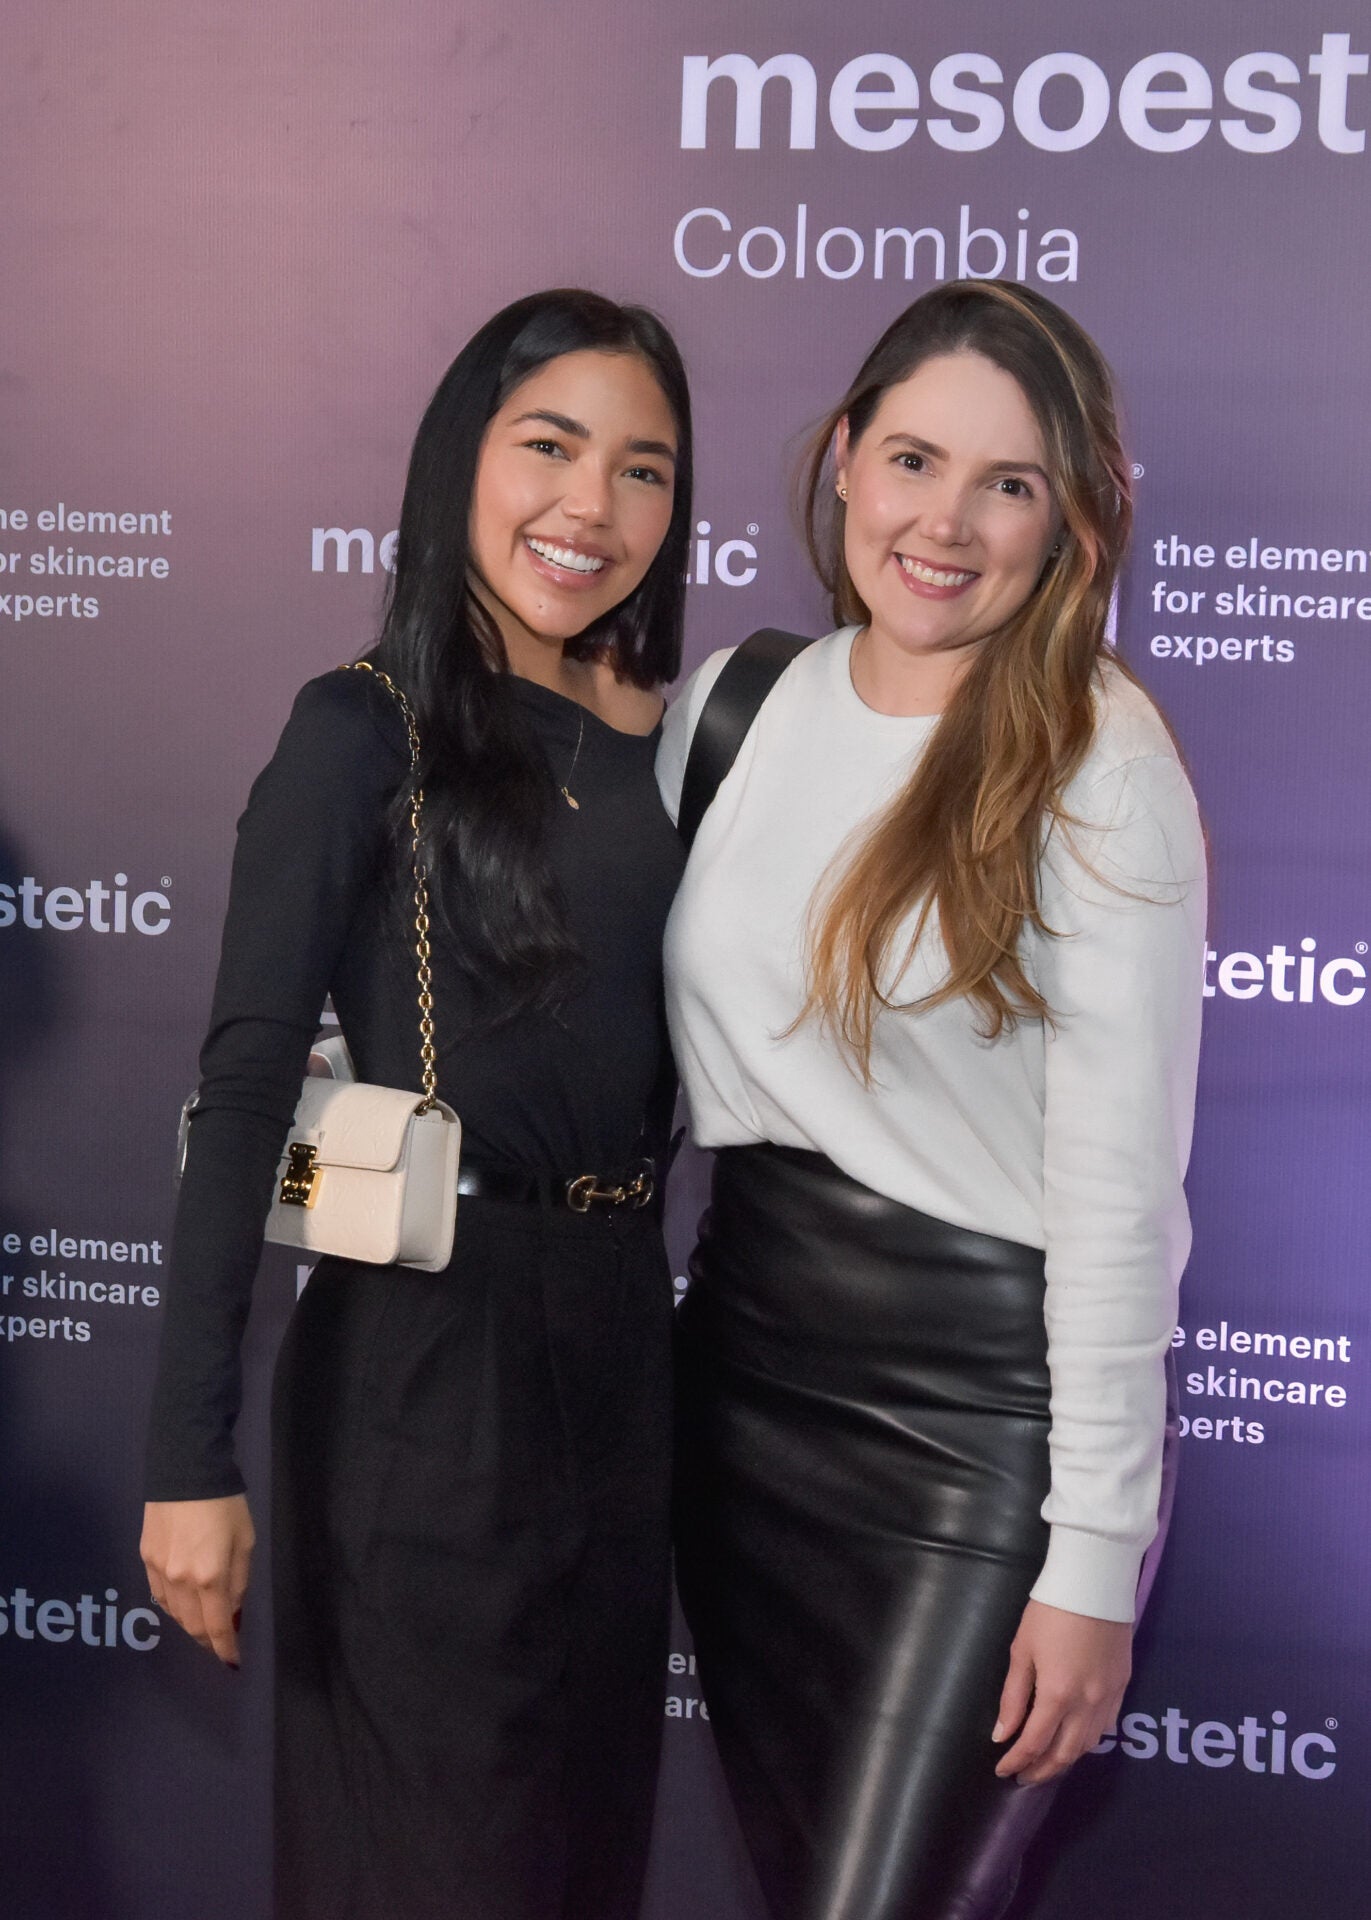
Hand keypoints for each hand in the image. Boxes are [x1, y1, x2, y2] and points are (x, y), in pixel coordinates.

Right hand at [140, 1494, 254, 1666]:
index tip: (232, 1661)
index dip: (225, 1648)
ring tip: (203, 1622)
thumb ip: (239, 1580)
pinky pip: (160, 1596)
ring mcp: (158, 1571)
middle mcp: (181, 1581)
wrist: (186, 1470)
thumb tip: (233, 1610)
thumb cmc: (226, 1504)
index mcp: (210, 1577)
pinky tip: (183, 1602)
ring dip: (190, 1623)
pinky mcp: (145, 1559)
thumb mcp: (245, 1540)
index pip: (216, 1627)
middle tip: (219, 1643)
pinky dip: (173, 1606)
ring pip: (174, 1614)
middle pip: (192, 1626)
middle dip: (207, 1639)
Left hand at [992, 1597, 1131, 1785]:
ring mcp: (1109, 1697)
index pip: (1034, 1743)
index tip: (1002, 1769)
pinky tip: (1075, 1739)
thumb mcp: (1022, 1650)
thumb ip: (1013, 1697)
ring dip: (1065, 1759)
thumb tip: (1001, 1735)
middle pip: (1065, 1753)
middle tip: (1023, 1777)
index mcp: (1058, 1695)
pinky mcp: (1123, 1686)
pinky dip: (1088, 1740)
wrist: (1094, 1583)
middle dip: (1042, 1770)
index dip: (1017, 1761)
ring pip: (1088, 1745)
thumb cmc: (1049, 1612)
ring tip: (1046, 1763)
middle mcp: (1087, 1704)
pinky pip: (1106, 1726)